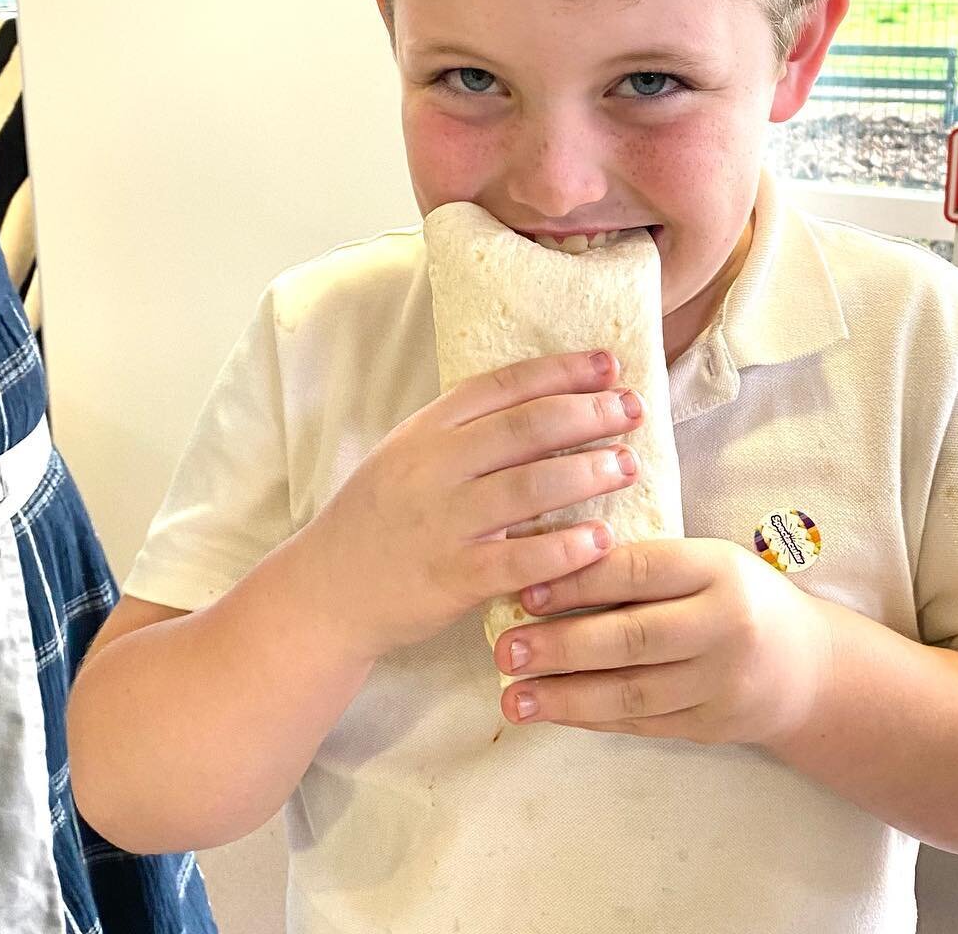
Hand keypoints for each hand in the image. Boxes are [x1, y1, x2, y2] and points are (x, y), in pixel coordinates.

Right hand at [313, 350, 644, 660]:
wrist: (325, 593)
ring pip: (528, 488)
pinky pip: (517, 560)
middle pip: (525, 428)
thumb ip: (467, 432)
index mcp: (427, 430)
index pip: (503, 385)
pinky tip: (601, 540)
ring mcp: (442, 523)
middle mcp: (434, 468)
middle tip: (632, 409)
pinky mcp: (451, 578)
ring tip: (628, 465)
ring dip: (587, 473)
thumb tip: (550, 401)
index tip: (609, 365)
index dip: (561, 371)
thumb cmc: (380, 519)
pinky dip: (563, 548)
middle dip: (587, 413)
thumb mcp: (408, 456)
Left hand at [494, 539, 828, 746]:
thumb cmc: (738, 597)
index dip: (578, 580)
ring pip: (632, 691)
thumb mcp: (706, 561)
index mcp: (718, 568)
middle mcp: (724, 626)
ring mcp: (721, 683)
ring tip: (514, 696)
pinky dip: (592, 718)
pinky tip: (553, 713)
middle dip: (561, 646)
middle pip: (631, 637)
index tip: (526, 591)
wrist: (808, 667)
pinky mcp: (712, 726)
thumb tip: (551, 564)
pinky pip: (641, 724)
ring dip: (565, 697)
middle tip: (506, 649)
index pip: (639, 570)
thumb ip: (644, 564)